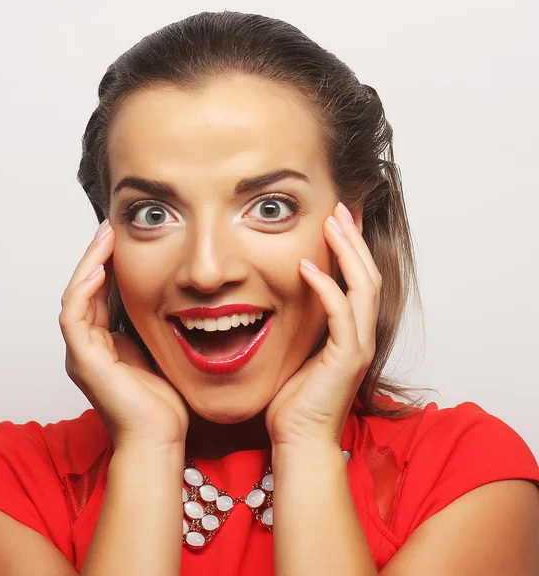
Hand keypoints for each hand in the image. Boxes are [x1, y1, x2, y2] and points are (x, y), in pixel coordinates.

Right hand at [58, 219, 188, 450]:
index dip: (106, 264)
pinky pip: (75, 319)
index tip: (120, 238)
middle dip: (95, 257)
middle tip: (109, 228)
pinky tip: (99, 270)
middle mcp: (87, 347)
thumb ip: (149, 327)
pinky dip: (83, 292)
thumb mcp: (157, 351)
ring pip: (74, 298)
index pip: (98, 294)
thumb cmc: (163, 402)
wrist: (160, 438)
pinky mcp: (84, 363)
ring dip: (88, 265)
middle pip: (83, 291)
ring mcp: (82, 354)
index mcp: (103, 344)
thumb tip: (164, 298)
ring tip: (104, 237)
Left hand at [265, 203, 381, 448]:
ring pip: (363, 287)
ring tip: (331, 223)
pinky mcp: (347, 360)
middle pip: (368, 275)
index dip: (350, 249)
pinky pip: (340, 315)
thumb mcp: (297, 351)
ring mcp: (358, 347)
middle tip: (337, 210)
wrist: (299, 440)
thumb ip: (301, 323)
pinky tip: (306, 267)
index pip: (358, 280)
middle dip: (353, 240)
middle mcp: (361, 335)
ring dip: (347, 252)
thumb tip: (282, 295)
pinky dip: (326, 288)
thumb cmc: (293, 401)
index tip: (335, 220)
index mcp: (350, 332)